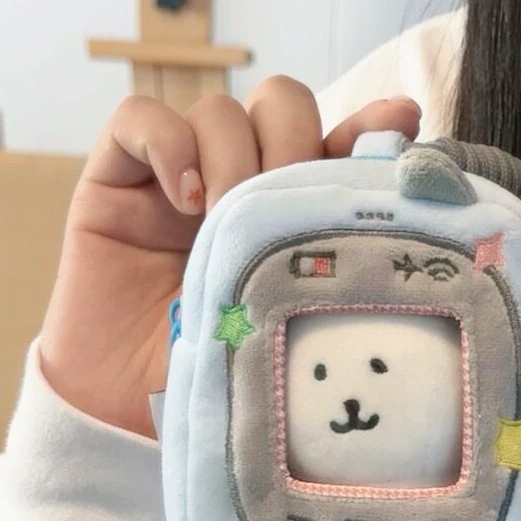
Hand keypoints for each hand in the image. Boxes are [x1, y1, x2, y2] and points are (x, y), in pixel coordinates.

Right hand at [40, 78, 421, 437]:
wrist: (131, 414)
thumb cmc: (222, 379)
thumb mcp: (291, 328)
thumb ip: (333, 272)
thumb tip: (391, 220)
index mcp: (292, 217)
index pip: (336, 144)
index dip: (368, 127)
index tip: (402, 123)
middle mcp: (242, 185)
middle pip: (281, 106)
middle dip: (293, 142)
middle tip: (285, 203)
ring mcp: (180, 179)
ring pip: (220, 109)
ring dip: (232, 155)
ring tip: (225, 219)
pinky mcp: (119, 180)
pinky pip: (140, 118)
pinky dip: (167, 144)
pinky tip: (184, 199)